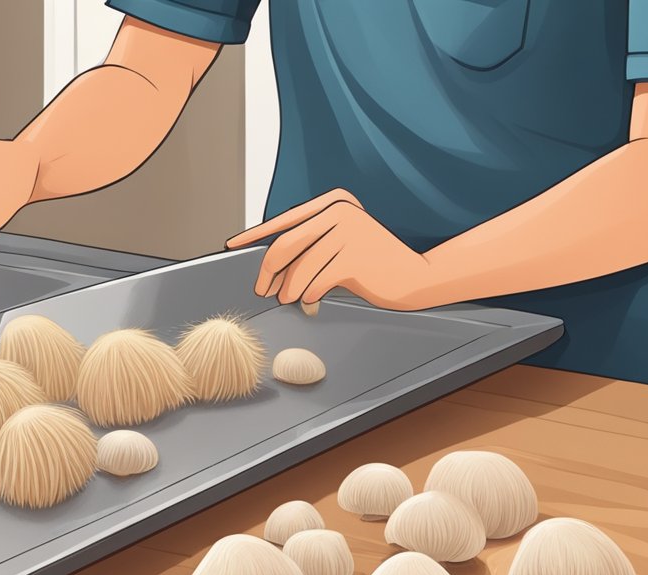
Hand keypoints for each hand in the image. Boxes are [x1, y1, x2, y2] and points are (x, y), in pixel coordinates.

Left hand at [226, 189, 440, 310]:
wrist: (414, 276)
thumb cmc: (371, 263)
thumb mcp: (340, 243)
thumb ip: (310, 245)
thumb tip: (269, 267)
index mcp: (333, 202)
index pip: (284, 220)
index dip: (255, 234)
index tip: (233, 245)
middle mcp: (339, 211)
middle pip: (285, 245)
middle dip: (268, 272)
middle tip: (262, 290)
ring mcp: (348, 232)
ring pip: (298, 269)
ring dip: (289, 290)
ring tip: (290, 299)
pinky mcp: (354, 258)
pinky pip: (315, 283)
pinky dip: (309, 296)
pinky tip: (313, 301)